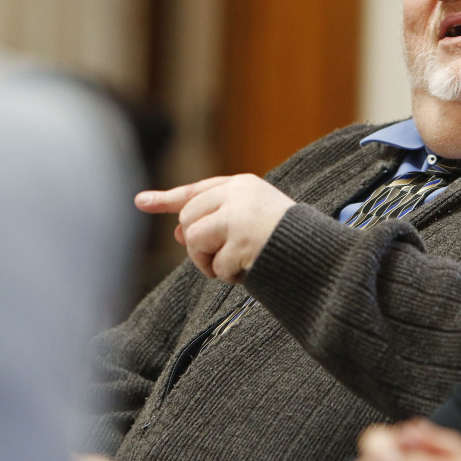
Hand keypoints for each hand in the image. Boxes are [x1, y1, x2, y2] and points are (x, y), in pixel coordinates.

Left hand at [135, 174, 295, 282]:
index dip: (166, 198)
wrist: (320, 254)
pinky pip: (216, 265)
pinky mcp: (242, 238)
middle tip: (219, 259)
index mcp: (242, 184)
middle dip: (197, 246)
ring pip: (194, 240)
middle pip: (187, 220)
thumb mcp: (251, 222)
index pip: (195, 191)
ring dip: (209, 262)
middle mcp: (238, 193)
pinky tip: (250, 270)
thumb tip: (176, 233)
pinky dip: (229, 276)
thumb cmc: (288, 240)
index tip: (140, 201)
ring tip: (235, 265)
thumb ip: (216, 222)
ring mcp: (239, 214)